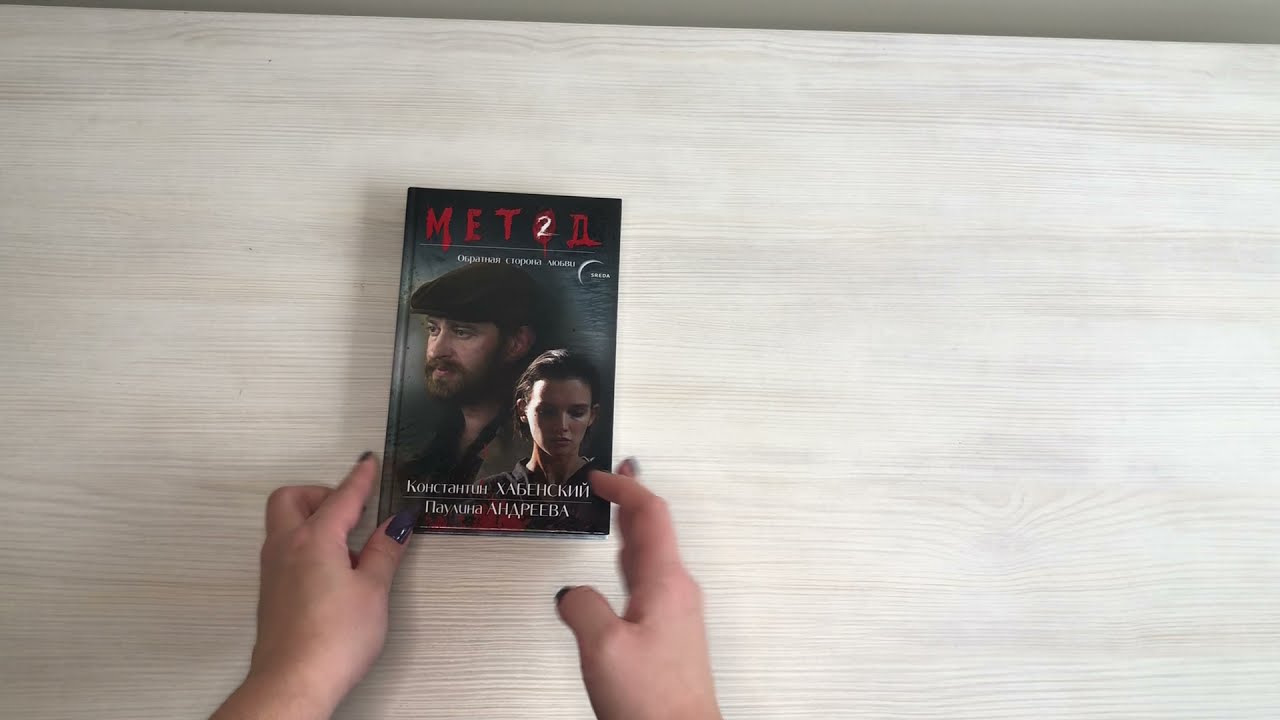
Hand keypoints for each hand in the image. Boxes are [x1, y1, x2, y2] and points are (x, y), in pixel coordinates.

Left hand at [211, 453, 418, 719]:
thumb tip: (396, 525)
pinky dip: (305, 544)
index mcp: (314, 539)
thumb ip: (383, 552)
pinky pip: (285, 549)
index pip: (341, 497)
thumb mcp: (373, 591)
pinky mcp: (272, 592)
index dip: (359, 478)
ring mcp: (274, 570)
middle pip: (292, 499)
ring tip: (347, 543)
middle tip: (351, 508)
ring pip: (284, 524)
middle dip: (320, 493)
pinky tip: (332, 569)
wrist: (293, 681)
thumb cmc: (333, 640)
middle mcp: (286, 548)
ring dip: (312, 520)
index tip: (368, 464)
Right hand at [557, 460, 721, 719]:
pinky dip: (629, 561)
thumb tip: (572, 593)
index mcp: (666, 583)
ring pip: (651, 557)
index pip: (650, 515)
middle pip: (654, 530)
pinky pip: (648, 581)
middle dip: (629, 501)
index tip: (600, 475)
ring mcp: (676, 614)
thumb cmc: (654, 702)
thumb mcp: (603, 648)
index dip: (625, 488)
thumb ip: (582, 607)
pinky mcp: (669, 635)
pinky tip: (618, 572)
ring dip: (631, 530)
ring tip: (614, 513)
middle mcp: (677, 592)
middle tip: (610, 480)